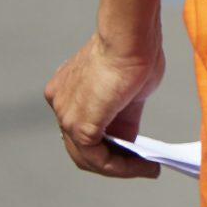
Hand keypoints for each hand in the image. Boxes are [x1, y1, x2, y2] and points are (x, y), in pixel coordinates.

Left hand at [44, 33, 165, 179]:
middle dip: (114, 160)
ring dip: (120, 167)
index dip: (110, 144)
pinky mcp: (79, 126)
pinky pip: (98, 158)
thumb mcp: (130, 90)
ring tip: (147, 168)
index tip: (137, 151)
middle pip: (82, 147)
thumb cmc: (136, 51)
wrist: (130, 38)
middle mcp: (59, 104)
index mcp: (67, 91)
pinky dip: (122, 167)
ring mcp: (65, 115)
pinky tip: (145, 166)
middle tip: (143, 166)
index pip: (84, 128)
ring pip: (88, 156)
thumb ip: (123, 115)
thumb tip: (128, 140)